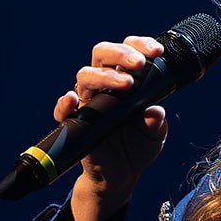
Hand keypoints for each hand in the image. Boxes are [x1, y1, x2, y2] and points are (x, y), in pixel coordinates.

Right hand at [56, 36, 169, 220]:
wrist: (121, 175)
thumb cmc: (138, 147)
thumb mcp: (155, 134)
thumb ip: (156, 122)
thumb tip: (154, 112)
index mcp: (125, 78)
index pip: (128, 51)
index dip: (141, 45)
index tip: (158, 52)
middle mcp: (104, 84)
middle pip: (102, 53)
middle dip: (121, 53)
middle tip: (140, 63)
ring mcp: (88, 101)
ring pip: (85, 75)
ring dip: (104, 75)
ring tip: (127, 84)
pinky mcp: (75, 121)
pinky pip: (63, 109)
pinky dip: (64, 103)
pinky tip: (73, 100)